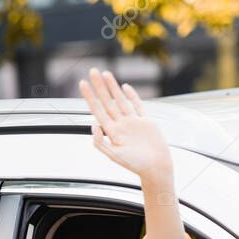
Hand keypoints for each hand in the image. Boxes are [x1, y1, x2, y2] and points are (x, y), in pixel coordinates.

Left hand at [79, 69, 171, 183]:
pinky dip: (132, 95)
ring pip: (121, 100)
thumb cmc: (135, 164)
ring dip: (113, 87)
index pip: (97, 110)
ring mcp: (133, 122)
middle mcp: (120, 125)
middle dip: (99, 86)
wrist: (156, 167)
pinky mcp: (146, 122)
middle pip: (107, 101)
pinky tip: (125, 86)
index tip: (82, 83)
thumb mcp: (113, 155)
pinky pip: (138, 105)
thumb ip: (99, 141)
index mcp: (111, 132)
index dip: (89, 96)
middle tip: (92, 71)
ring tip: (105, 73)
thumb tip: (93, 124)